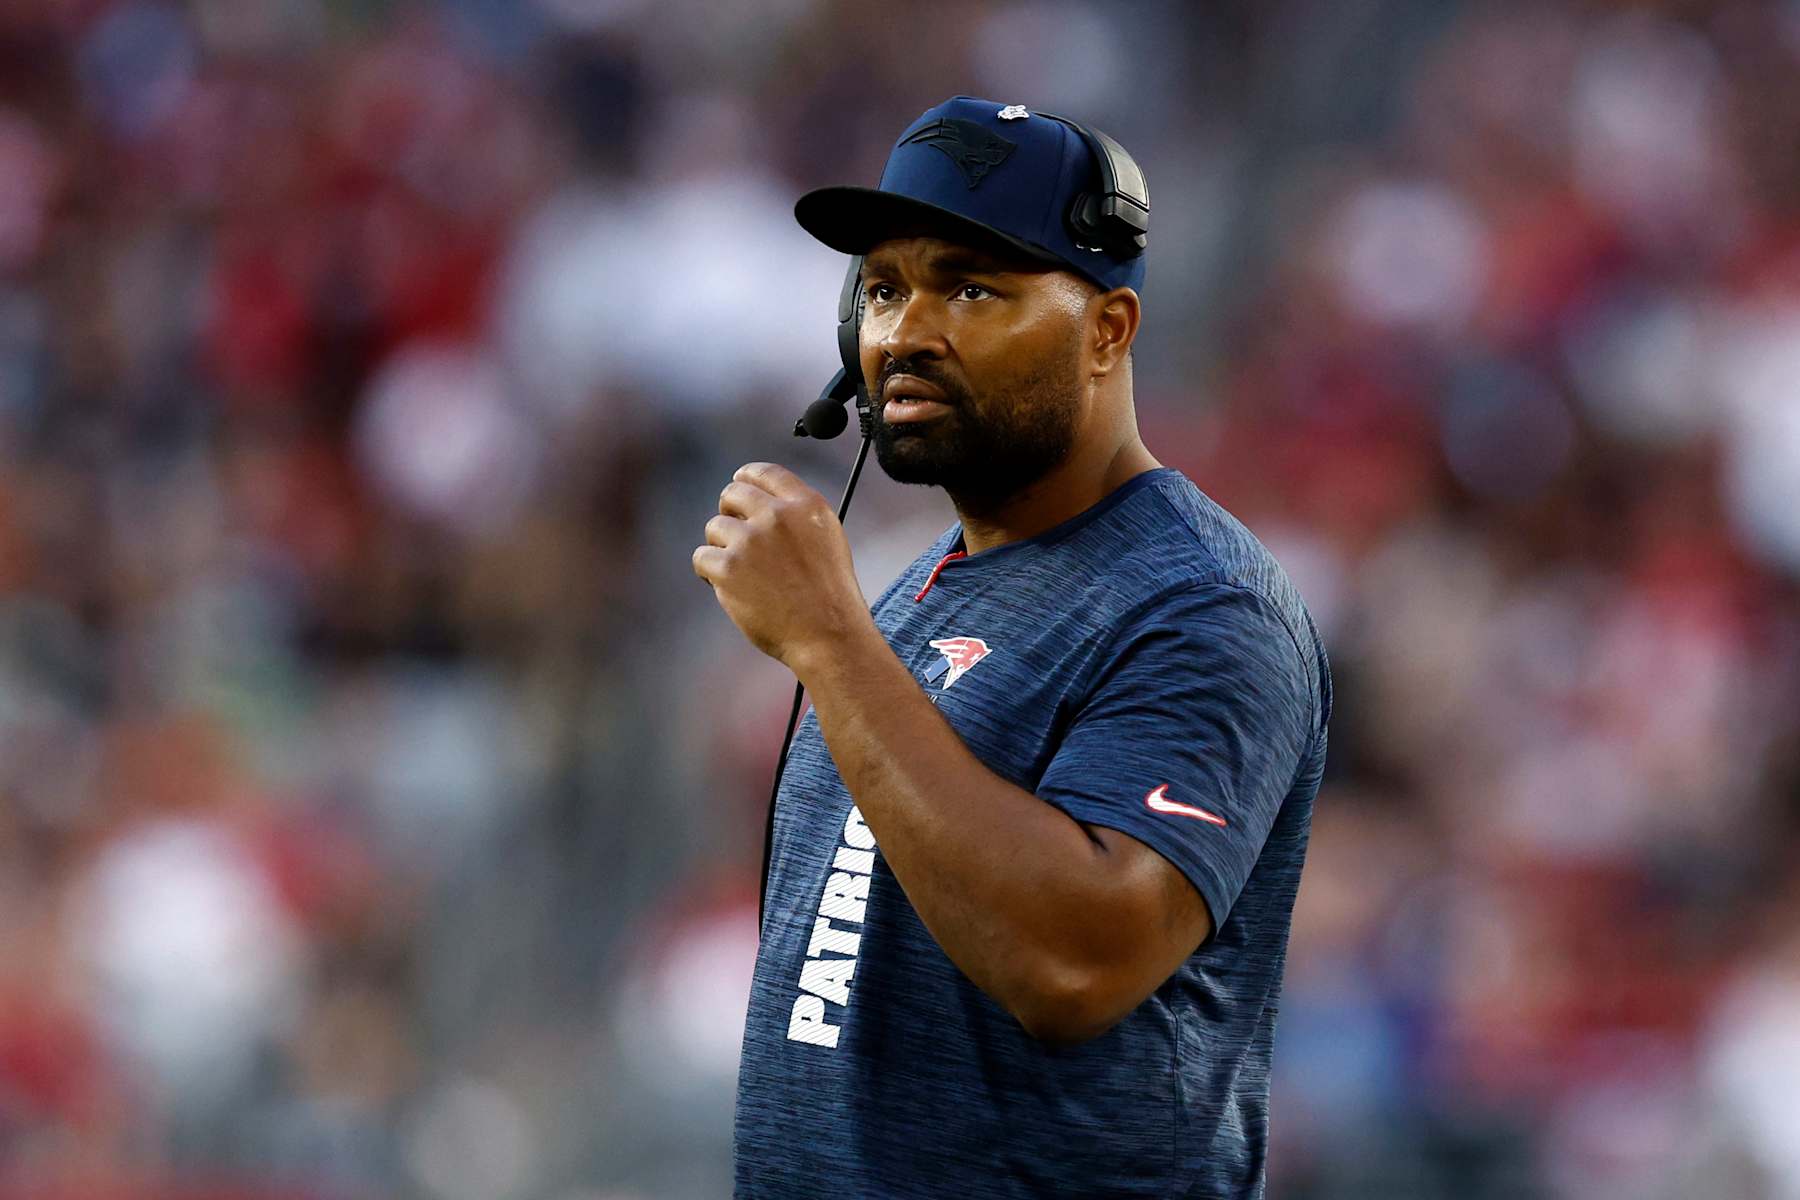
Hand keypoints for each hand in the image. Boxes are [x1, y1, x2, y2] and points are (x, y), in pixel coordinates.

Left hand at [692, 462, 874, 671]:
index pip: (764, 473)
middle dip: (728, 512)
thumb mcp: (827, 539)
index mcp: (806, 505)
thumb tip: (759, 506)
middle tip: (733, 534)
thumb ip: (796, 516)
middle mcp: (777, 516)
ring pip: (714, 527)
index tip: (738, 486)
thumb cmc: (829, 595)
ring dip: (721, 547)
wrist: (828, 635)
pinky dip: (709, 572)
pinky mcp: (728, 568)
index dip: (746, 478)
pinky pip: (702, 558)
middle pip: (732, 494)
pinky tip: (727, 586)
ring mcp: (750, 541)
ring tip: (741, 573)